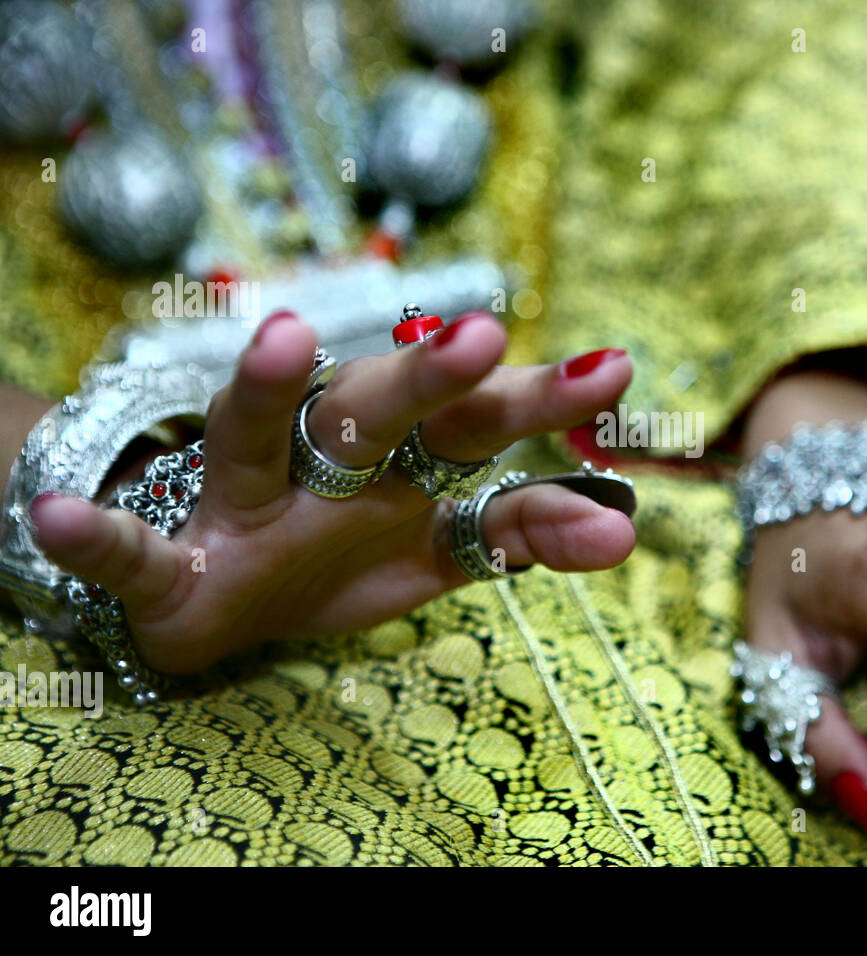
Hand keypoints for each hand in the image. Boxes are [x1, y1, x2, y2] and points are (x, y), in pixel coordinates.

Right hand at [30, 311, 636, 675]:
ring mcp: (243, 508)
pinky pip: (129, 554)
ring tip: (275, 341)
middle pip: (373, 411)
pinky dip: (96, 539)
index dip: (539, 402)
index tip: (614, 374)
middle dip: (424, 379)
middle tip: (482, 336)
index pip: (476, 424)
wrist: (225, 599)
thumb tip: (623, 525)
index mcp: (399, 465)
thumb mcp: (442, 550)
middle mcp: (324, 467)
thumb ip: (526, 531)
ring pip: (249, 441)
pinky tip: (62, 520)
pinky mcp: (171, 568)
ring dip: (262, 392)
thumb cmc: (346, 555)